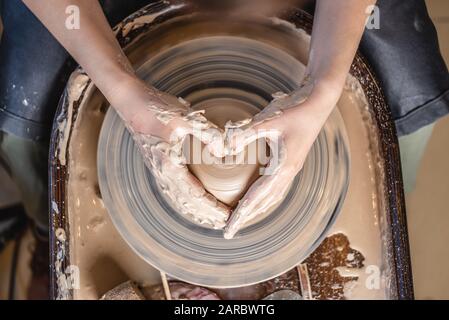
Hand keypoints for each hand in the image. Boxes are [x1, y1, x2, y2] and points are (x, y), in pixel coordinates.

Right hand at [108, 77, 229, 228]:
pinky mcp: (158, 163)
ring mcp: (158, 169)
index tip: (228, 216)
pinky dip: (186, 200)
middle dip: (206, 214)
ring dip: (195, 210)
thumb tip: (224, 151)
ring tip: (212, 217)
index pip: (195, 195)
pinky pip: (173, 189)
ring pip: (178, 198)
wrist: (130, 101)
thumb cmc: (155, 108)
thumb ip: (208, 134)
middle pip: (186, 203)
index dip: (213, 207)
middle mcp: (162, 173)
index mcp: (169, 166)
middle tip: (225, 222)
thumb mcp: (185, 118)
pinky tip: (193, 199)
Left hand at [223, 81, 340, 238]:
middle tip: (228, 231)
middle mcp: (288, 173)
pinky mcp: (290, 163)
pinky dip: (262, 198)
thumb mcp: (268, 121)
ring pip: (270, 198)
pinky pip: (274, 188)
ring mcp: (290, 169)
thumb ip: (244, 134)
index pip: (257, 198)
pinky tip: (255, 198)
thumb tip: (223, 148)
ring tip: (240, 219)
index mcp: (283, 168)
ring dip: (255, 210)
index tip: (228, 229)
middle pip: (263, 203)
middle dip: (245, 218)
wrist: (319, 104)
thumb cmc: (296, 110)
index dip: (241, 215)